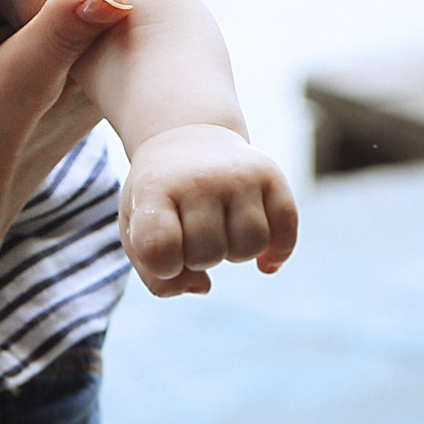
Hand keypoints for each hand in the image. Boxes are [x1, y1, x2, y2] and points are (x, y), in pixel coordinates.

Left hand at [122, 122, 297, 296]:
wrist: (186, 138)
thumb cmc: (160, 195)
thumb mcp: (137, 228)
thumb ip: (154, 273)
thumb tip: (201, 286)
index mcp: (154, 189)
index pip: (160, 249)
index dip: (164, 267)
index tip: (164, 252)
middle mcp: (199, 178)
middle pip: (208, 254)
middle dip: (198, 258)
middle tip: (191, 233)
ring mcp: (238, 174)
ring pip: (250, 246)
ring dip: (235, 254)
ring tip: (220, 232)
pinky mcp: (271, 175)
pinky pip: (286, 231)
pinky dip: (278, 253)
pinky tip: (264, 261)